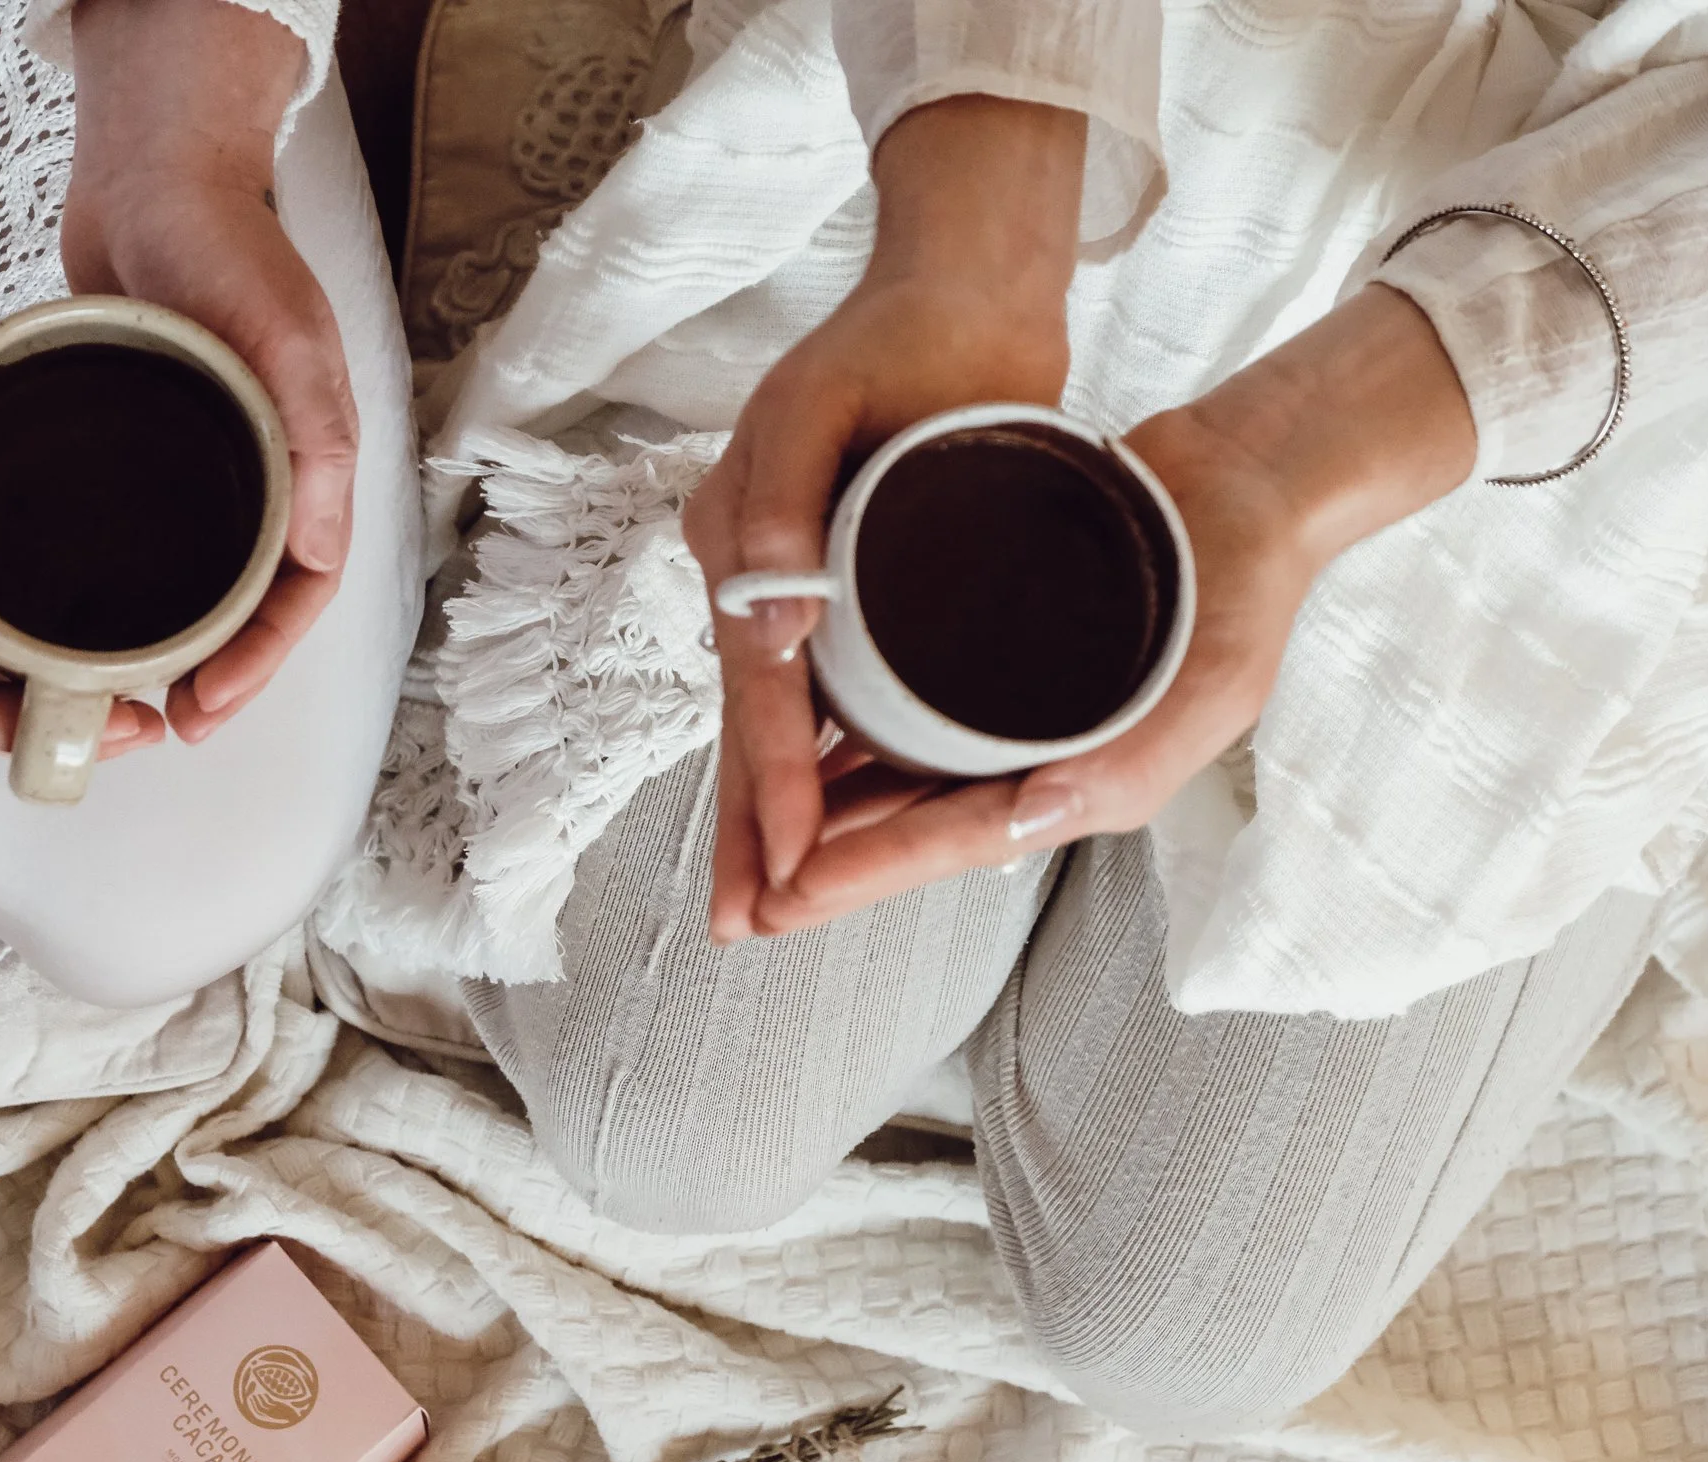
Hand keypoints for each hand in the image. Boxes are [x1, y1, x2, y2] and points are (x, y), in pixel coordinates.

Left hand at [63, 0, 355, 744]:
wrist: (155, 176)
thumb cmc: (227, 246)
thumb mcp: (283, 340)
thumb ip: (314, 440)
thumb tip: (320, 554)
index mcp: (310, 460)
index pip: (301, 591)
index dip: (261, 663)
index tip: (205, 707)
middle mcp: (267, 472)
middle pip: (255, 604)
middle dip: (220, 674)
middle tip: (165, 722)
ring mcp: (210, 463)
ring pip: (205, 581)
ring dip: (177, 644)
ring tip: (129, 690)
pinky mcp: (151, 447)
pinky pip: (154, 537)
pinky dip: (135, 583)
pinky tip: (88, 608)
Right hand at [684, 96, 1084, 940]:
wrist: (966, 288)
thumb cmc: (900, 338)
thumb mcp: (822, 405)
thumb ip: (780, 506)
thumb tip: (765, 625)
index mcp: (743, 550)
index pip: (757, 694)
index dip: (768, 788)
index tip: (784, 871)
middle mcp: (764, 580)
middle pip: (755, 730)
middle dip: (750, 834)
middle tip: (741, 926)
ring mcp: (809, 588)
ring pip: (790, 727)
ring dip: (783, 814)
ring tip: (780, 898)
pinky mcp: (861, 587)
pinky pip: (832, 696)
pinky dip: (829, 762)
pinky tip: (841, 816)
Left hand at [746, 286, 1478, 935]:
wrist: (1241, 483)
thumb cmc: (1244, 582)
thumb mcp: (1215, 678)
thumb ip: (1140, 755)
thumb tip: (1045, 815)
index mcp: (1082, 780)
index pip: (958, 836)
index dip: (874, 867)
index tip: (794, 888)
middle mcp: (1034, 759)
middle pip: (911, 825)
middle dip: (829, 868)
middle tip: (746, 903)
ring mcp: (1007, 714)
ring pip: (896, 777)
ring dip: (824, 809)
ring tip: (749, 838)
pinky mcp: (986, 659)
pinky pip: (904, 711)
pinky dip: (849, 731)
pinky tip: (793, 736)